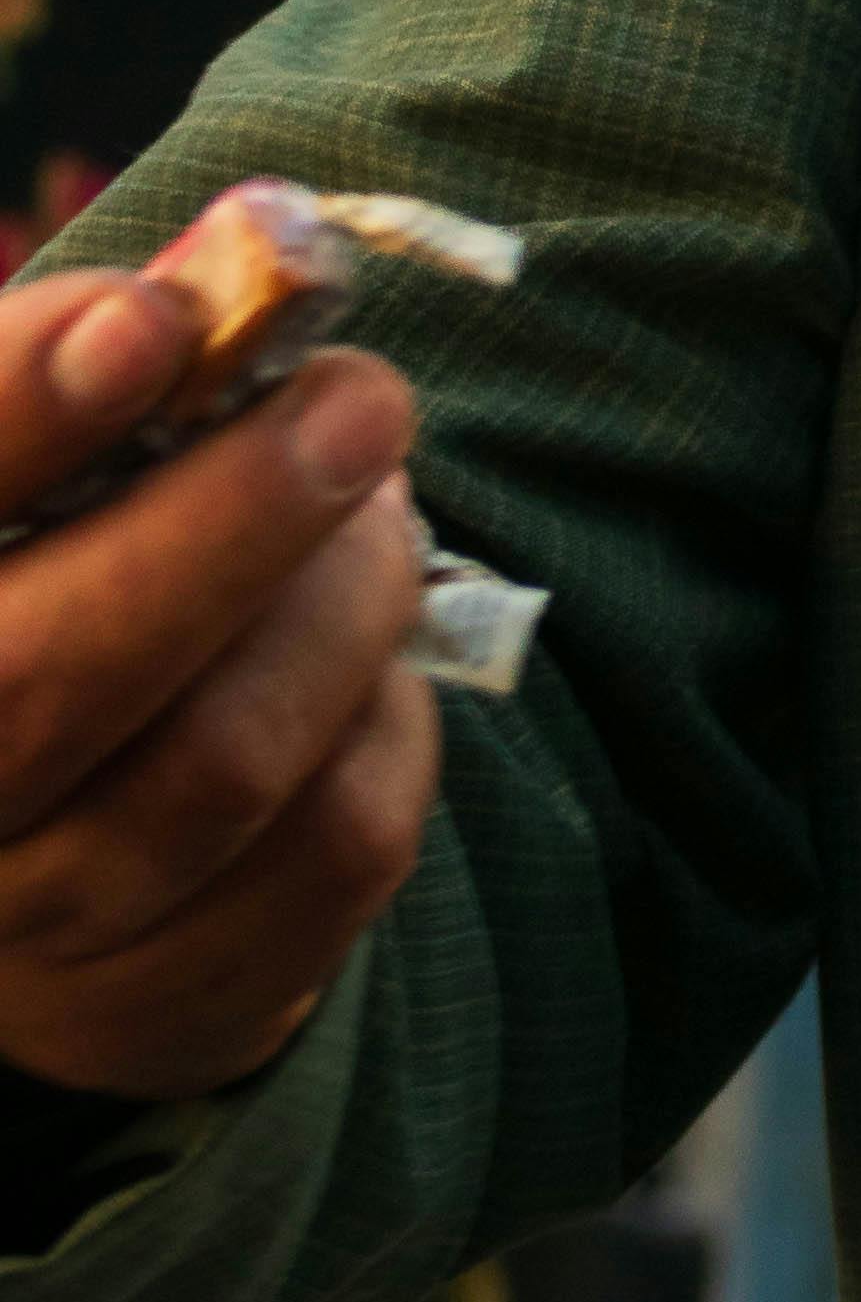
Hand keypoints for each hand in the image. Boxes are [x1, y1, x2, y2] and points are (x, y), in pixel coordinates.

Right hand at [0, 268, 438, 1101]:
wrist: (51, 830)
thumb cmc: (47, 575)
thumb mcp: (42, 459)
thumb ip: (89, 362)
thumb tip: (193, 295)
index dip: (12, 410)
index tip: (153, 322)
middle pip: (42, 679)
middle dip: (231, 519)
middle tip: (362, 399)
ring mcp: (14, 937)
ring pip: (217, 766)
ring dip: (338, 605)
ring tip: (375, 508)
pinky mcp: (156, 1005)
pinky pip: (329, 849)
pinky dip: (382, 720)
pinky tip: (365, 655)